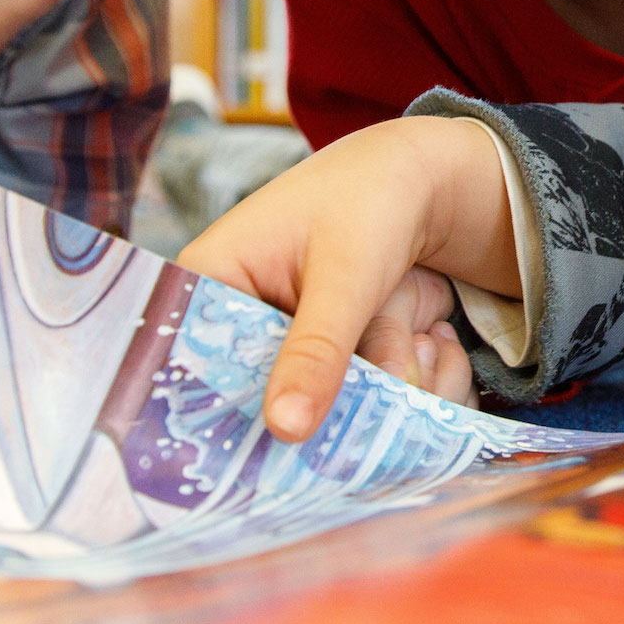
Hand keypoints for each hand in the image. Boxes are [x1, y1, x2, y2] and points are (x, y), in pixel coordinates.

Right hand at [180, 118, 514, 442]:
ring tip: (425, 342)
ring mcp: (275, 339)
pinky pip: (342, 393)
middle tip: (391, 385)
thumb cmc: (369, 202)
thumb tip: (284, 430)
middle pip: (257, 396)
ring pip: (312, 400)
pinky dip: (386, 383)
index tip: (296, 441)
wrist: (417, 182)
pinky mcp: (316, 355)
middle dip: (332, 399)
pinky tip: (426, 347)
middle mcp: (230, 317)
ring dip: (375, 388)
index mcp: (207, 280)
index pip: (197, 367)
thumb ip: (317, 350)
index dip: (238, 414)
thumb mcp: (345, 274)